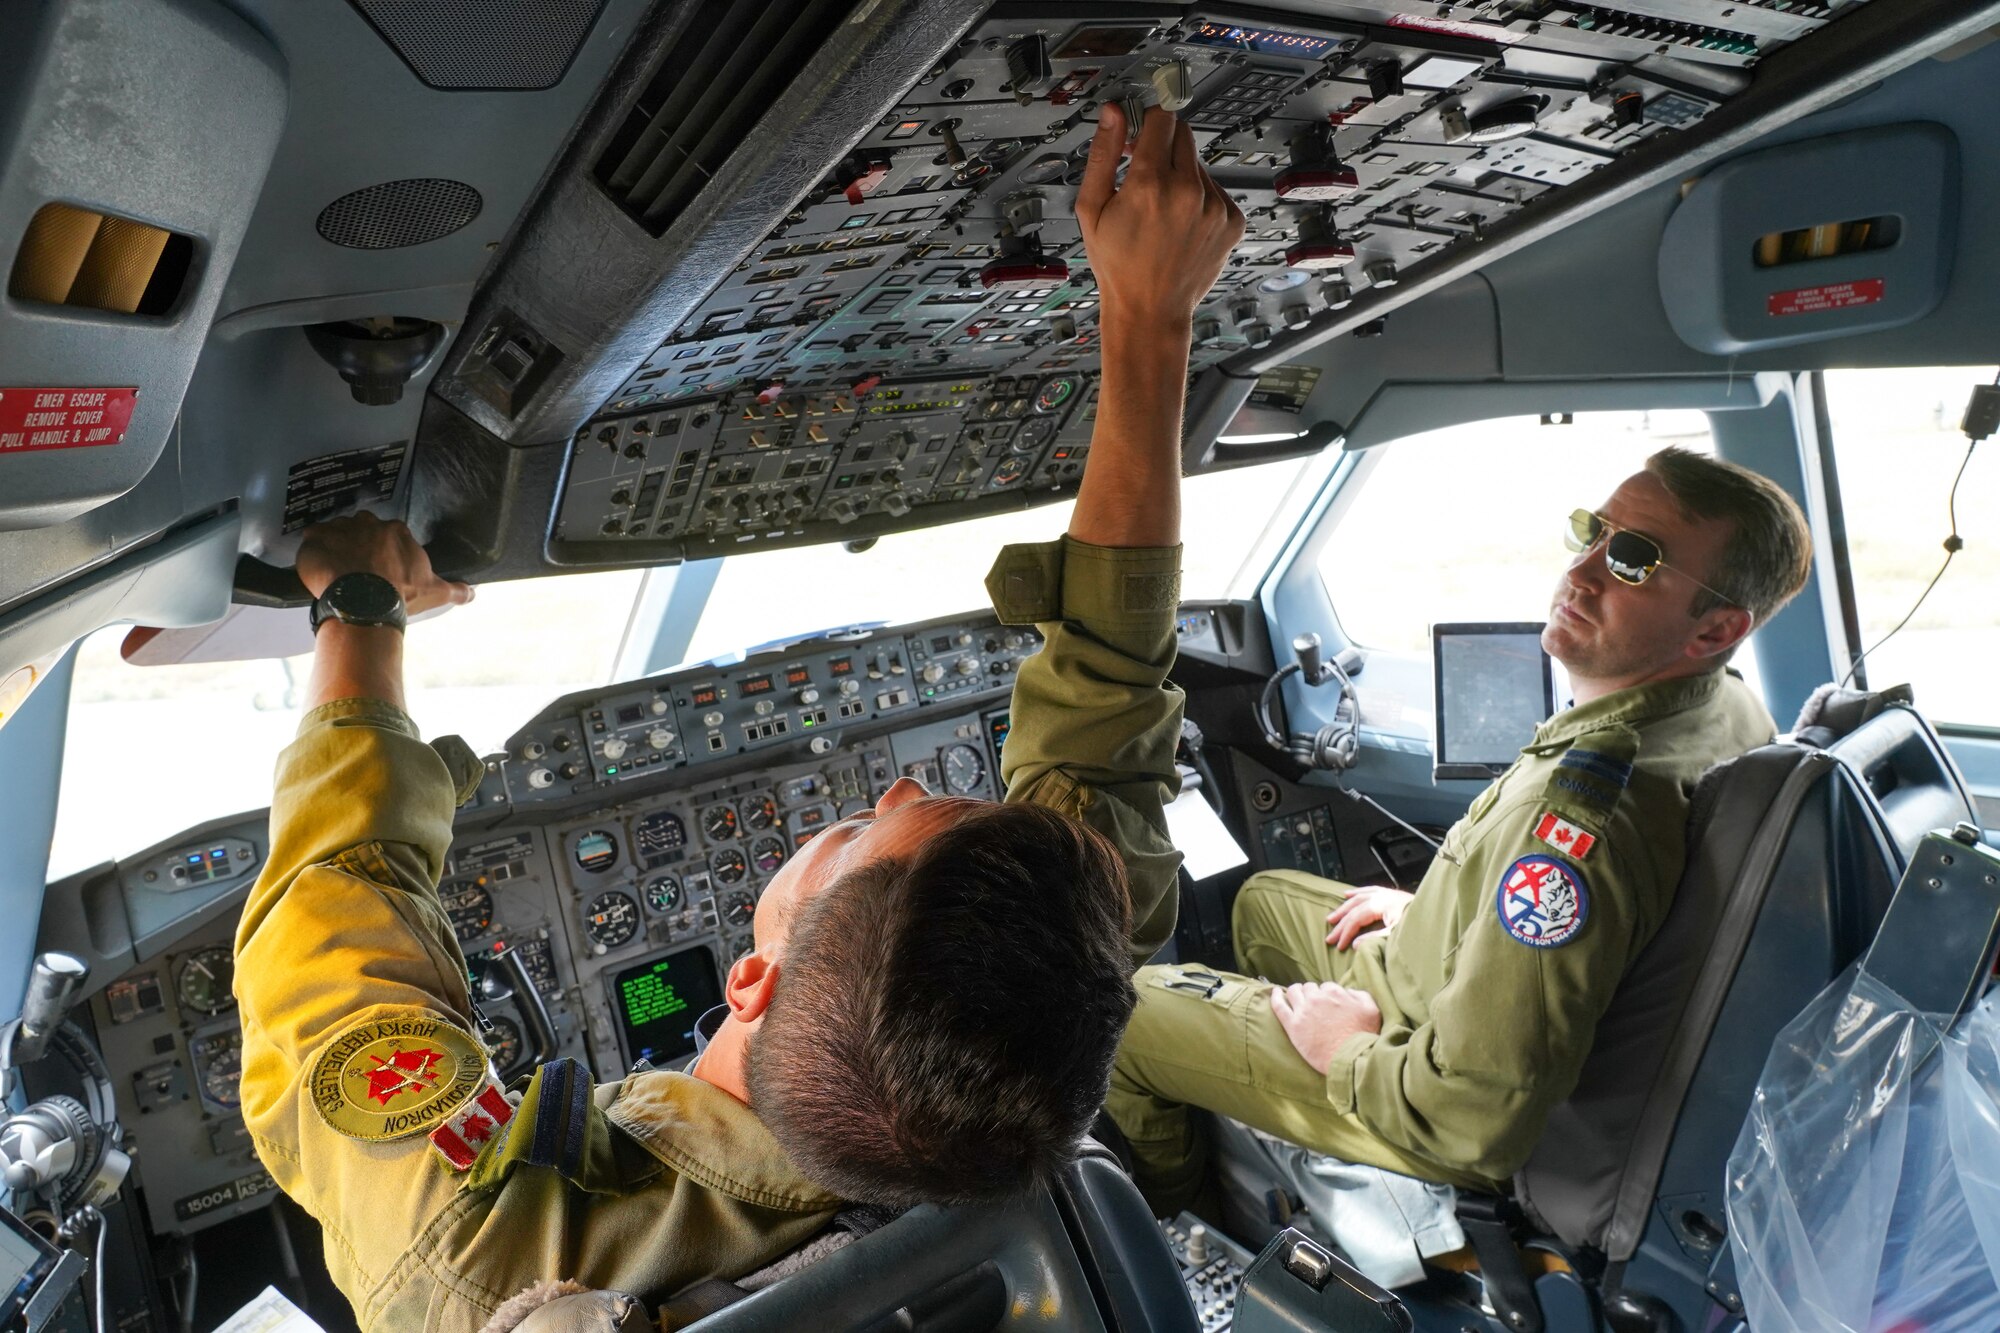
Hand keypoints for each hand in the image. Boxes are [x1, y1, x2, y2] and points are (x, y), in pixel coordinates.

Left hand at [296, 513, 472, 615]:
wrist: (363, 602)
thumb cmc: (399, 595)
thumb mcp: (434, 592)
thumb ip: (455, 590)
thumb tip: (472, 592)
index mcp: (397, 532)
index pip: (389, 534)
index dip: (383, 552)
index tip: (380, 568)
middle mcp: (369, 523)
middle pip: (362, 529)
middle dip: (359, 545)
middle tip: (357, 570)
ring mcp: (341, 528)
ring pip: (336, 532)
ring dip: (335, 548)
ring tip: (335, 571)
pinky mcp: (316, 538)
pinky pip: (311, 539)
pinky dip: (312, 551)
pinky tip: (317, 568)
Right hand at [1075, 103, 1243, 326]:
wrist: (1150, 309)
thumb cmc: (1118, 265)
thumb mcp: (1092, 209)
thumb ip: (1104, 153)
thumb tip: (1113, 112)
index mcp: (1151, 184)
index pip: (1162, 118)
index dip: (1147, 121)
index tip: (1140, 133)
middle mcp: (1188, 192)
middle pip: (1183, 133)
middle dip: (1163, 144)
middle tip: (1146, 172)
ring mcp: (1215, 206)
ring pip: (1198, 164)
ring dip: (1181, 175)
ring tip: (1161, 211)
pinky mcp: (1232, 220)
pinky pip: (1216, 189)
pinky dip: (1199, 199)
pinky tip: (1180, 223)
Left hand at [1270, 982, 1381, 1074]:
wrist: (1350, 1059)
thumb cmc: (1363, 1036)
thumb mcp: (1371, 1010)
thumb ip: (1360, 995)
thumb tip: (1348, 991)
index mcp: (1335, 993)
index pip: (1326, 987)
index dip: (1327, 995)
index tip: (1329, 1004)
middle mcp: (1317, 998)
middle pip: (1309, 988)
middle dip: (1312, 993)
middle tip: (1314, 1004)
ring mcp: (1303, 1011)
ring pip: (1293, 992)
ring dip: (1296, 992)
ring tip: (1296, 997)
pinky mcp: (1293, 1026)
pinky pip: (1279, 1005)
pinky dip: (1275, 997)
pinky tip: (1275, 992)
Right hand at [1325, 887, 1414, 949]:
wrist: (1437, 915)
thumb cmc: (1418, 925)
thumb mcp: (1396, 935)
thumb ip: (1374, 939)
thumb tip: (1354, 945)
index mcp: (1381, 905)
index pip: (1356, 919)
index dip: (1345, 933)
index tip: (1339, 945)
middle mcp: (1380, 896)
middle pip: (1353, 909)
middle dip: (1340, 924)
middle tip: (1329, 937)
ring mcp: (1385, 893)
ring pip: (1357, 898)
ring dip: (1343, 908)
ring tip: (1332, 917)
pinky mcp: (1390, 894)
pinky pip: (1368, 890)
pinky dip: (1356, 892)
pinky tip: (1347, 894)